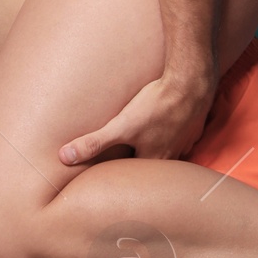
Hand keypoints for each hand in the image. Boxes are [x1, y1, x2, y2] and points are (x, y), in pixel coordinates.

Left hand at [60, 71, 214, 166]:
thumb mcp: (121, 126)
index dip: (122, 175)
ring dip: (157, 147)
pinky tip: (164, 123)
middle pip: (152, 164)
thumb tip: (64, 158)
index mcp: (155, 159)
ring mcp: (186, 139)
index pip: (136, 176)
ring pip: (169, 150)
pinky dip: (172, 131)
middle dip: (138, 161)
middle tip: (125, 158)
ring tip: (144, 142)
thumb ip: (94, 143)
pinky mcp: (193, 124)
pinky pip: (182, 134)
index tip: (111, 175)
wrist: (191, 81)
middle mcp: (173, 155)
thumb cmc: (157, 105)